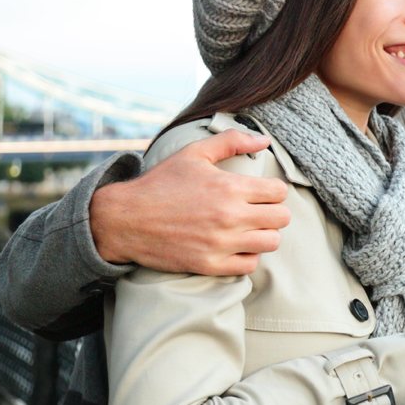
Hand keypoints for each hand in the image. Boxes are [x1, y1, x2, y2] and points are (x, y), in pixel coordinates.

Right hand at [90, 130, 290, 275]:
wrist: (123, 219)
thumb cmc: (160, 183)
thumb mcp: (194, 153)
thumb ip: (231, 141)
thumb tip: (265, 140)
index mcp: (229, 187)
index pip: (279, 192)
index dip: (273, 190)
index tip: (260, 192)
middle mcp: (229, 217)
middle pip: (281, 218)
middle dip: (273, 212)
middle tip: (257, 211)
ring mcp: (220, 243)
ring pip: (271, 243)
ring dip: (264, 235)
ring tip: (249, 229)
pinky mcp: (210, 264)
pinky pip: (249, 265)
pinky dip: (247, 256)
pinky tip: (235, 246)